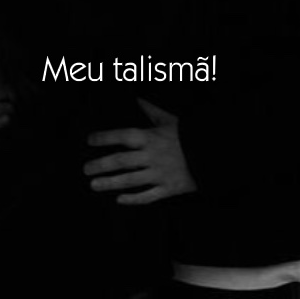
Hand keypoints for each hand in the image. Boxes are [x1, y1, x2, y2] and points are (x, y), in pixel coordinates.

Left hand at [83, 98, 197, 204]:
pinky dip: (133, 199)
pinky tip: (119, 199)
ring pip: (130, 180)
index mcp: (152, 137)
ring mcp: (159, 174)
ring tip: (93, 185)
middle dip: (101, 164)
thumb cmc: (189, 135)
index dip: (105, 138)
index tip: (89, 140)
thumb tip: (138, 99)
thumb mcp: (170, 119)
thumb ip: (151, 111)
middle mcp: (152, 156)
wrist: (214, 153)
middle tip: (85, 168)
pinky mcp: (168, 188)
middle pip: (121, 161)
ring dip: (109, 183)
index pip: (123, 136)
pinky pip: (147, 196)